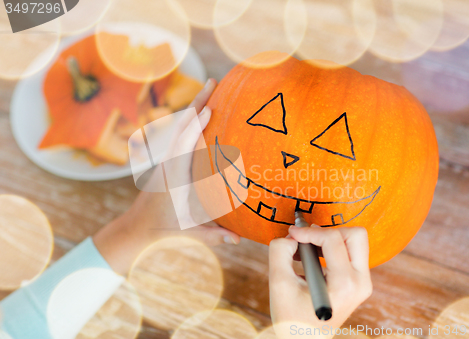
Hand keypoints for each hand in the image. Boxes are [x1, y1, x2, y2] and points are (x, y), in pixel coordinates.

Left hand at [93, 79, 239, 274]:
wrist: (136, 226)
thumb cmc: (163, 229)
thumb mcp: (188, 234)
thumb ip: (212, 235)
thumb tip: (238, 240)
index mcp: (173, 178)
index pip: (183, 147)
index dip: (194, 127)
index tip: (209, 110)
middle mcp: (169, 163)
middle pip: (181, 127)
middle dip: (198, 103)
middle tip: (214, 81)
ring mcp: (168, 159)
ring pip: (180, 126)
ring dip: (196, 106)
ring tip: (213, 88)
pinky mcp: (169, 159)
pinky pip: (181, 133)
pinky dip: (192, 118)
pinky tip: (204, 110)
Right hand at [269, 226, 371, 337]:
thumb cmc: (292, 318)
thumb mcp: (278, 283)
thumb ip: (280, 251)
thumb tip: (292, 235)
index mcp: (345, 284)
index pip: (332, 239)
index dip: (308, 231)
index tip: (292, 233)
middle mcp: (360, 282)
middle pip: (355, 235)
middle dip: (328, 231)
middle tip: (307, 239)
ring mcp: (362, 283)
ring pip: (354, 241)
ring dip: (329, 239)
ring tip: (306, 249)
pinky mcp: (358, 282)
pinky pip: (350, 252)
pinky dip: (330, 248)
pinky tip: (312, 257)